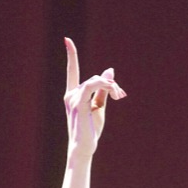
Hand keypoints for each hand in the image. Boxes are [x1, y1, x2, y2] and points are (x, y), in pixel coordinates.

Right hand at [64, 37, 125, 158]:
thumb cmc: (90, 131)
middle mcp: (71, 95)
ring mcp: (73, 99)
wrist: (84, 148)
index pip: (72, 71)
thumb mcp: (99, 107)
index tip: (67, 40)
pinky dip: (104, 85)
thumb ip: (103, 89)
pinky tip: (113, 92)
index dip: (71, 55)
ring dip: (110, 86)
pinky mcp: (79, 104)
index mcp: (74, 95)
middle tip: (120, 95)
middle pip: (94, 79)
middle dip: (110, 85)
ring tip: (118, 95)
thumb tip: (110, 70)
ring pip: (95, 81)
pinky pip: (92, 86)